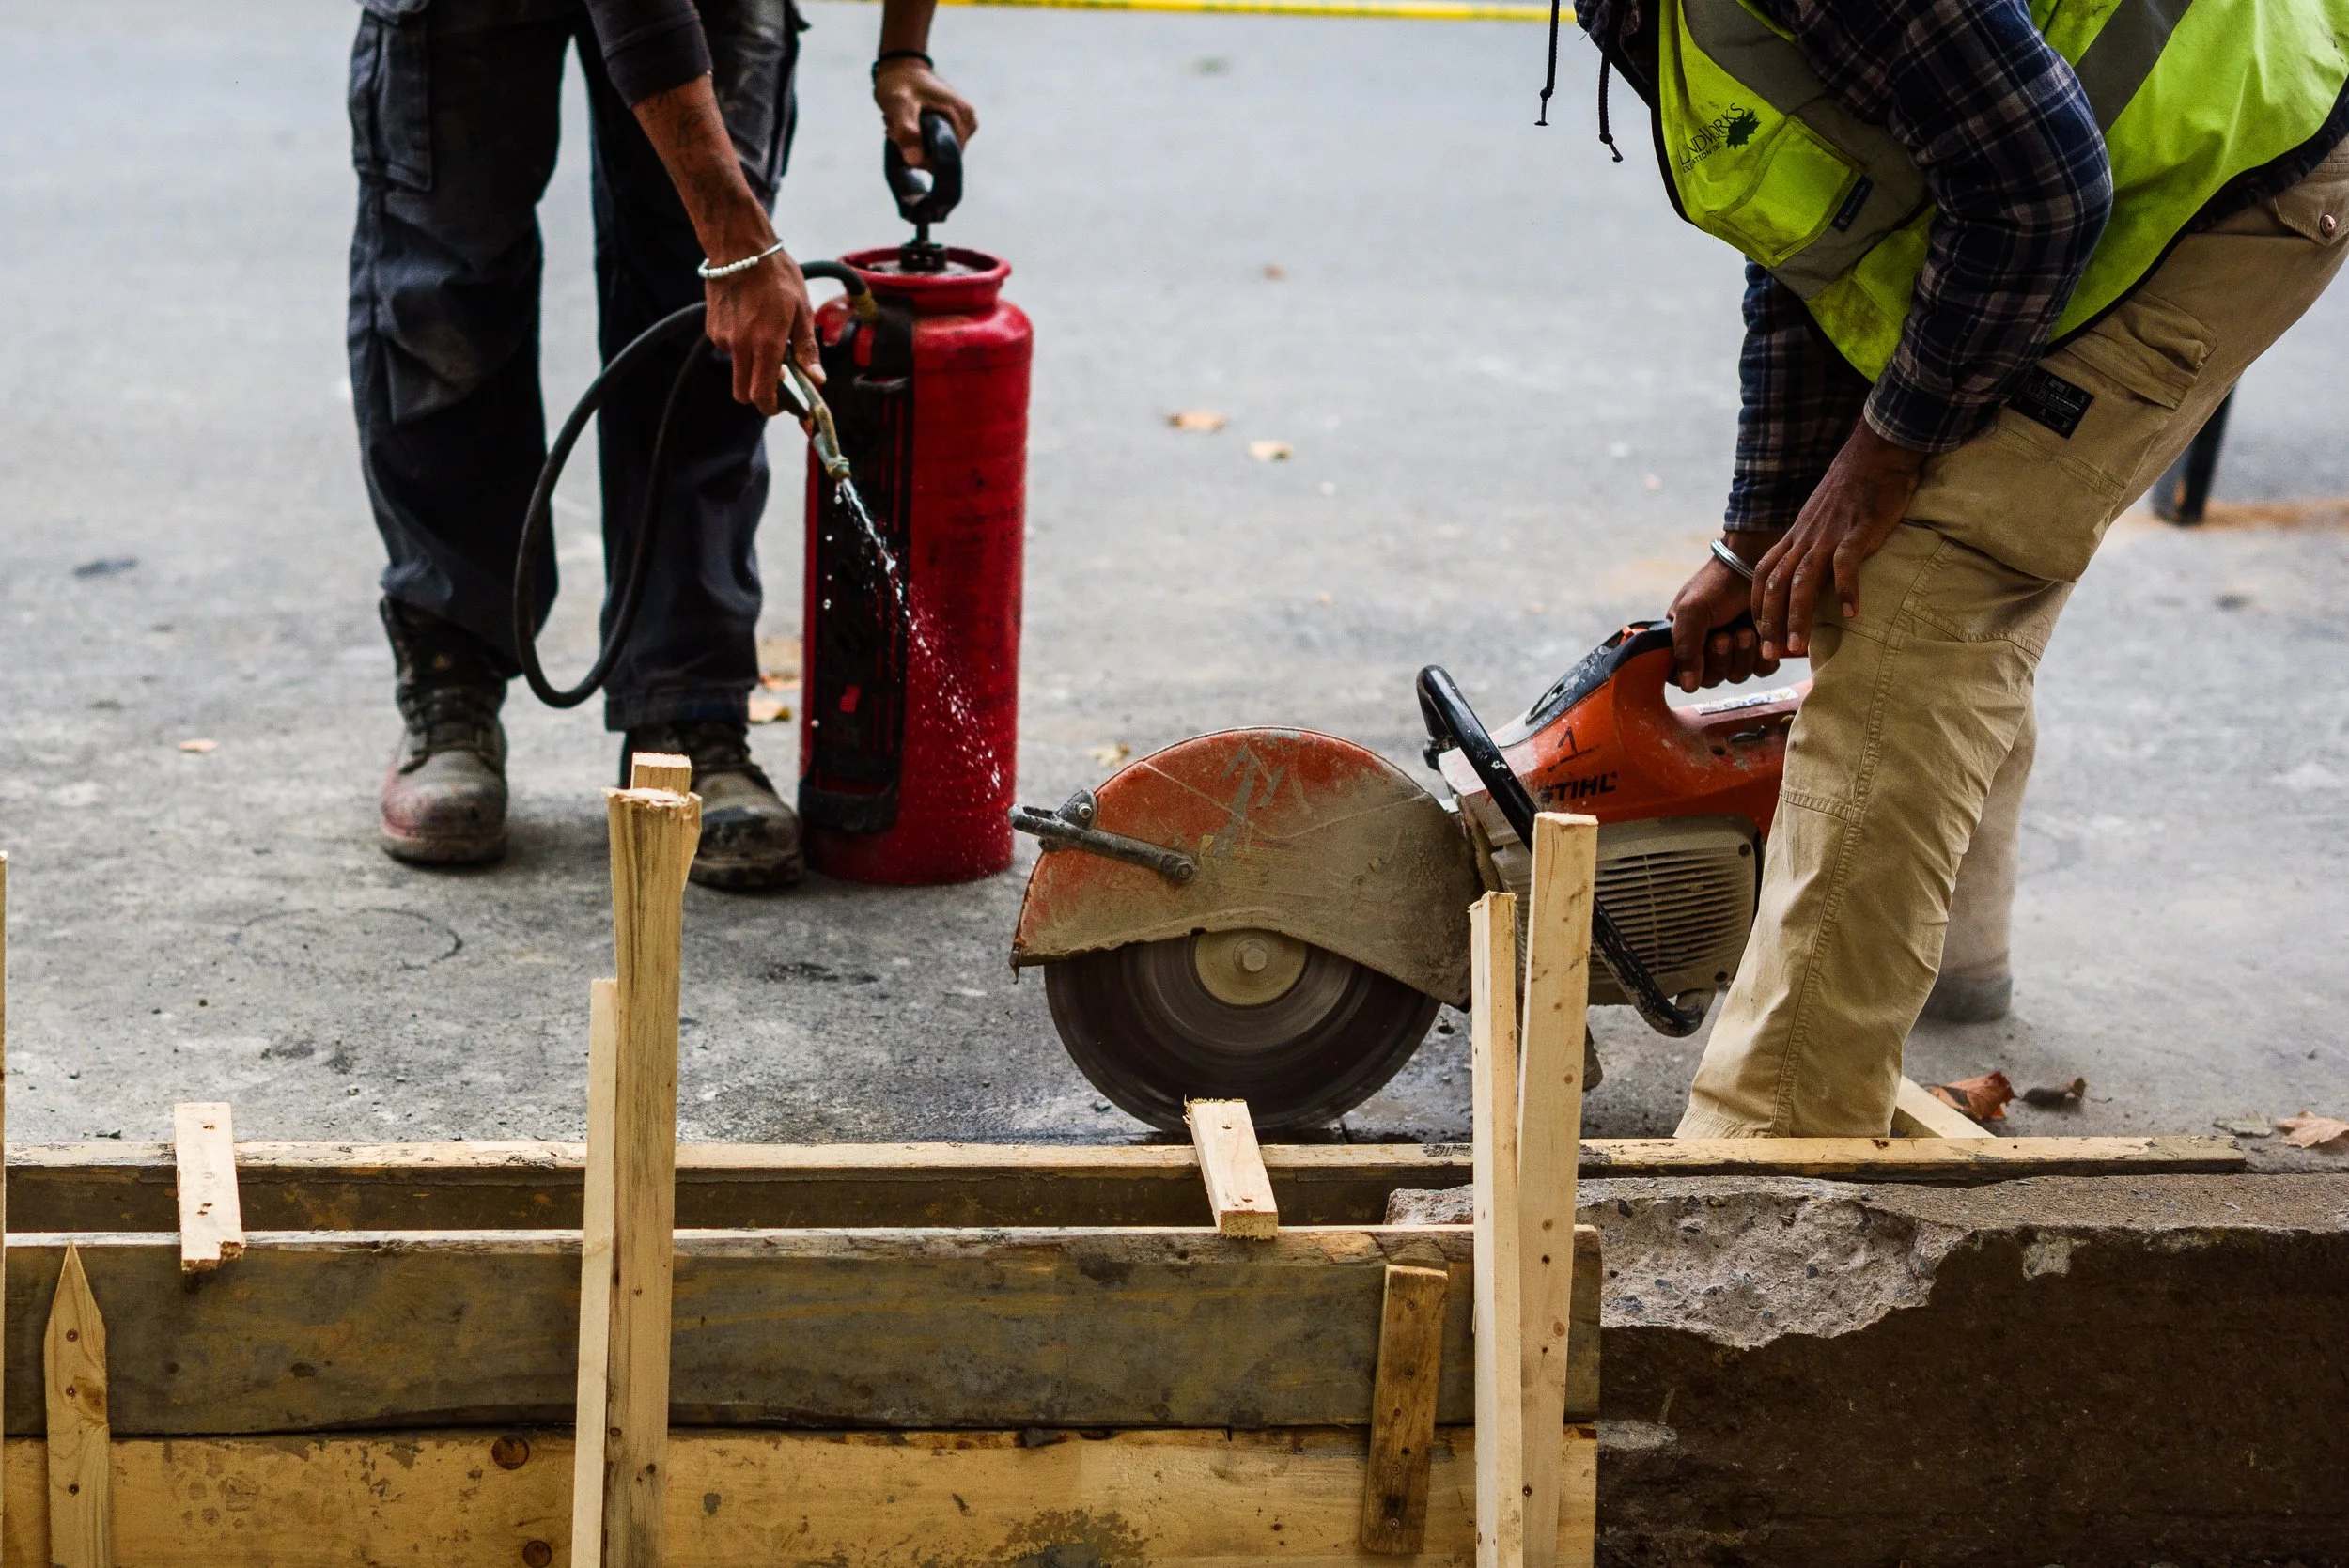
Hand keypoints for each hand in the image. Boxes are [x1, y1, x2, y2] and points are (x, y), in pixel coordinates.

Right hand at [703, 247, 819, 417]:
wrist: (740, 247)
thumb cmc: (776, 275)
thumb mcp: (801, 310)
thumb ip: (806, 348)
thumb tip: (817, 379)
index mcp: (766, 344)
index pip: (762, 395)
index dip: (772, 408)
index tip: (783, 406)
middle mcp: (741, 346)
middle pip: (743, 393)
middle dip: (759, 395)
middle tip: (777, 381)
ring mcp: (723, 338)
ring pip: (737, 369)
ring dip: (752, 365)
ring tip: (766, 335)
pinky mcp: (712, 328)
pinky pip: (729, 349)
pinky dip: (741, 346)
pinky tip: (751, 321)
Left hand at [874, 59, 976, 166]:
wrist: (900, 66)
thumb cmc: (900, 82)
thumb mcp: (899, 104)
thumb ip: (907, 131)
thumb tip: (915, 161)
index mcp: (964, 117)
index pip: (946, 157)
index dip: (921, 155)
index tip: (900, 135)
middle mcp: (969, 121)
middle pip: (941, 155)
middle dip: (916, 146)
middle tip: (896, 125)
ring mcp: (964, 124)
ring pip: (936, 151)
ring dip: (914, 142)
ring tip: (900, 121)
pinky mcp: (955, 126)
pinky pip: (935, 144)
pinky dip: (917, 138)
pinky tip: (908, 122)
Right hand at [1668, 540, 1778, 692]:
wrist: (1752, 564)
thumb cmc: (1716, 584)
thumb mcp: (1691, 612)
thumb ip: (1685, 649)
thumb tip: (1688, 687)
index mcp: (1684, 642)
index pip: (1680, 676)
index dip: (1691, 672)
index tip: (1700, 650)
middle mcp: (1708, 650)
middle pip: (1711, 680)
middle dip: (1719, 660)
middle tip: (1723, 637)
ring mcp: (1737, 651)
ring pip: (1737, 677)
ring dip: (1741, 656)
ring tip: (1744, 631)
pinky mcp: (1762, 649)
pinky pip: (1761, 671)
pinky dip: (1761, 658)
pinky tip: (1759, 636)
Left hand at [1751, 421, 1926, 658]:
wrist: (1876, 453)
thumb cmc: (1854, 489)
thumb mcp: (1822, 518)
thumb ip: (1815, 544)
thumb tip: (1814, 575)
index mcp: (1795, 537)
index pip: (1763, 576)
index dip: (1757, 607)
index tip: (1759, 635)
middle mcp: (1804, 538)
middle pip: (1776, 585)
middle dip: (1770, 623)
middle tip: (1770, 656)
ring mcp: (1828, 534)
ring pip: (1802, 581)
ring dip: (1798, 616)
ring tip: (1798, 647)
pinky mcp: (1856, 530)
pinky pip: (1845, 564)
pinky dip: (1846, 589)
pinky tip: (1851, 614)